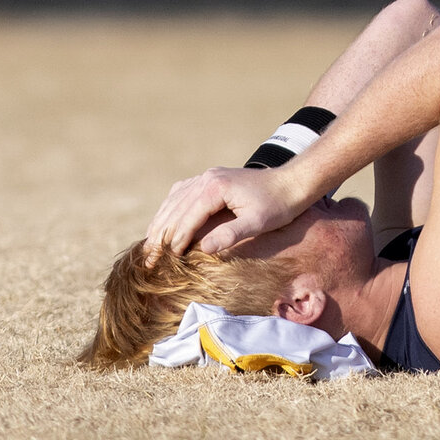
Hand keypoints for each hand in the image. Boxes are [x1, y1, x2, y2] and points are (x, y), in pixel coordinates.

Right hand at [143, 164, 308, 254]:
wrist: (292, 183)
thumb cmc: (278, 206)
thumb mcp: (257, 223)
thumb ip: (231, 235)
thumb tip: (205, 249)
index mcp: (215, 187)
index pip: (186, 218)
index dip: (174, 242)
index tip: (163, 263)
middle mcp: (206, 178)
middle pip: (173, 209)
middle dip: (159, 236)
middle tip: (146, 261)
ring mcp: (206, 177)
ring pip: (173, 201)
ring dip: (160, 224)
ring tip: (149, 247)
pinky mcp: (209, 179)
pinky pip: (180, 194)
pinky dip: (169, 211)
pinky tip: (164, 224)